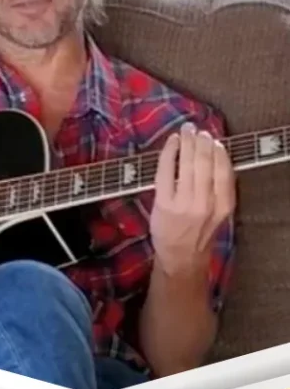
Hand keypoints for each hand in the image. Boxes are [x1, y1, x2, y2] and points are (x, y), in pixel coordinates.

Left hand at [150, 122, 235, 274]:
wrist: (180, 259)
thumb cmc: (198, 233)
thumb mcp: (217, 213)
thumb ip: (218, 188)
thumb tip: (213, 156)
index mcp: (223, 206)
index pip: (224, 171)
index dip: (218, 151)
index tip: (214, 139)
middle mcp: (205, 204)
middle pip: (204, 163)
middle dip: (201, 142)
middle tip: (196, 130)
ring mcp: (183, 203)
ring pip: (186, 164)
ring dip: (186, 143)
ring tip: (186, 131)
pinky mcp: (164, 203)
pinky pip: (166, 171)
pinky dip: (169, 153)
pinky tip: (172, 143)